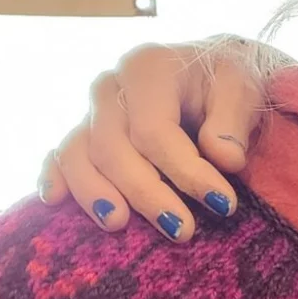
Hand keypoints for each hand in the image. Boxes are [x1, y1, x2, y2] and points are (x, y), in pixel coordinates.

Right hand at [40, 38, 270, 239]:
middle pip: (112, 147)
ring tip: (118, 224)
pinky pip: (58, 157)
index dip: (186, 171)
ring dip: (93, 193)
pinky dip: (53, 178)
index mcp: (147, 68)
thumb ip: (233, 120)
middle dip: (146, 192)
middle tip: (182, 230)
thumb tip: (225, 158)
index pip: (155, 129)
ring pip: (76, 154)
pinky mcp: (83, 135)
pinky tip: (55, 201)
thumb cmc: (226, 84)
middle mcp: (110, 88)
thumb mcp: (243, 89)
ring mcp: (90, 112)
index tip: (224, 204)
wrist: (208, 76)